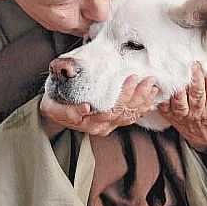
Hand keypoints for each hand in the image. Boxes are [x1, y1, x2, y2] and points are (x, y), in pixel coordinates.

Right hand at [39, 75, 158, 136]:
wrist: (53, 113)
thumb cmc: (54, 105)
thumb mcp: (53, 106)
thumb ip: (69, 110)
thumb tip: (86, 107)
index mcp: (89, 122)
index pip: (112, 109)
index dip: (124, 94)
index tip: (132, 78)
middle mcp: (101, 126)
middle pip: (125, 112)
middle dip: (139, 95)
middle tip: (148, 79)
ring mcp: (108, 126)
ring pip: (130, 116)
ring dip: (143, 101)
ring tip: (152, 87)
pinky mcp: (112, 122)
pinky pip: (130, 117)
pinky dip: (141, 108)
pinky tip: (149, 100)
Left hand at [157, 54, 206, 150]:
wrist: (204, 137)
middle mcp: (198, 111)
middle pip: (197, 94)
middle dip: (196, 78)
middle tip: (194, 64)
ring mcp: (183, 114)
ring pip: (180, 101)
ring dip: (179, 87)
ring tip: (178, 73)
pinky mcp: (170, 115)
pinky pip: (164, 106)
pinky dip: (162, 96)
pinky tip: (162, 85)